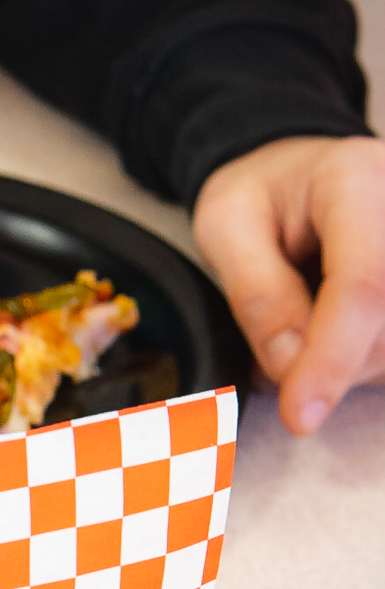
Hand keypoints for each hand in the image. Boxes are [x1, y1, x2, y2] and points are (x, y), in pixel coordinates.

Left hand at [193, 134, 384, 434]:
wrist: (293, 171)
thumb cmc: (255, 195)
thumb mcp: (225, 227)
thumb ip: (257, 294)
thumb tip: (289, 365)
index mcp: (357, 181)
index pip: (364, 286)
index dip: (332, 359)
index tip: (300, 416)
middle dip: (325, 363)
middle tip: (272, 345)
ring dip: (341, 366)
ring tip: (297, 328)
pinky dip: (355, 361)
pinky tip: (326, 338)